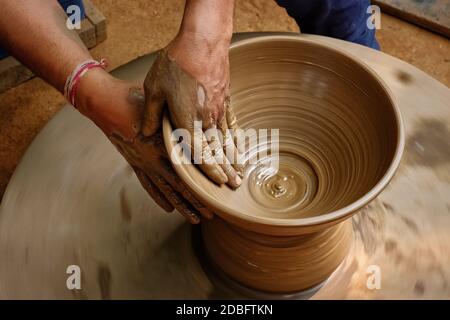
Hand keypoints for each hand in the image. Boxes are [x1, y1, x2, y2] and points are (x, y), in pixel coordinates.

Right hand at [75, 69, 212, 223]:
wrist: (106, 103)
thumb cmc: (137, 99)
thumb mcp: (164, 107)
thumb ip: (182, 120)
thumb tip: (207, 128)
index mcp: (164, 141)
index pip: (190, 166)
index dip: (205, 179)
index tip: (219, 189)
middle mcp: (154, 157)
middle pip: (180, 184)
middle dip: (197, 200)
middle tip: (213, 214)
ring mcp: (143, 163)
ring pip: (165, 190)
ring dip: (181, 205)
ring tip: (195, 219)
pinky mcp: (134, 163)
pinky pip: (148, 185)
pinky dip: (159, 197)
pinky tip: (168, 208)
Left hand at [141, 34, 243, 188]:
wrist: (203, 41)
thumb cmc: (176, 64)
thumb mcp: (154, 89)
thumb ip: (151, 115)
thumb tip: (144, 133)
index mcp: (187, 121)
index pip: (200, 153)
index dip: (209, 170)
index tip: (217, 183)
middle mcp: (207, 119)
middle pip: (218, 151)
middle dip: (227, 169)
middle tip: (235, 185)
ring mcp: (219, 109)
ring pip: (227, 139)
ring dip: (234, 157)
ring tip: (241, 171)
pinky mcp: (225, 98)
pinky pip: (232, 123)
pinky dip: (236, 137)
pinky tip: (239, 145)